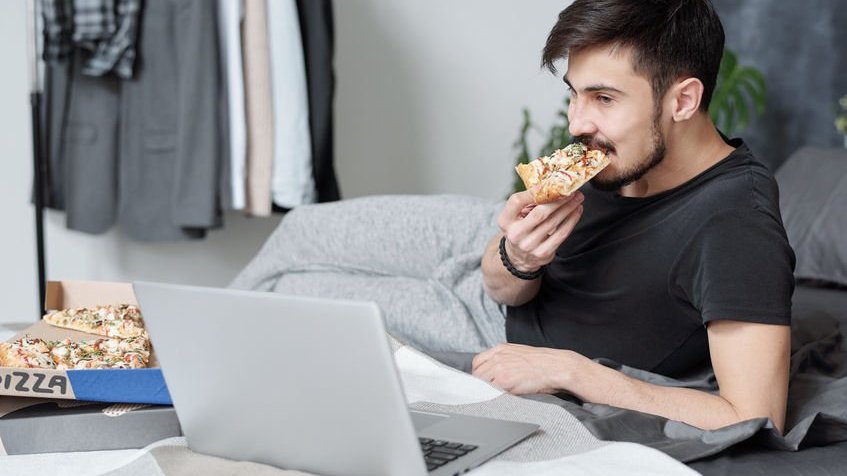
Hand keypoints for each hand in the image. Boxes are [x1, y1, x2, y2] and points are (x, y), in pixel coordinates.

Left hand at [471, 343, 585, 394]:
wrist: (557, 367)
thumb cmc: (544, 362)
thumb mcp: (520, 353)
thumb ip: (505, 359)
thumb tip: (496, 370)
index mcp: (500, 349)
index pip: (477, 362)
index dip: (479, 373)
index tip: (483, 381)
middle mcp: (497, 357)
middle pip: (476, 374)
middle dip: (481, 384)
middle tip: (489, 392)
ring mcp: (499, 369)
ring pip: (480, 384)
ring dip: (486, 391)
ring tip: (497, 396)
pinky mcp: (504, 382)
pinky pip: (489, 391)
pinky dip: (492, 396)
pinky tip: (501, 398)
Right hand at [498, 190, 583, 271]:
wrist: (520, 257)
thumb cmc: (520, 229)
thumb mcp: (515, 216)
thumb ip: (528, 202)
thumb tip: (551, 185)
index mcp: (505, 221)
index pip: (517, 201)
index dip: (533, 191)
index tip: (549, 184)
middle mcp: (515, 234)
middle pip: (539, 213)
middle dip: (558, 200)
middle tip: (571, 190)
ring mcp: (529, 245)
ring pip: (553, 222)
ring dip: (568, 208)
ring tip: (578, 199)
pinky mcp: (543, 253)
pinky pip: (561, 234)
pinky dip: (571, 220)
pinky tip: (576, 211)